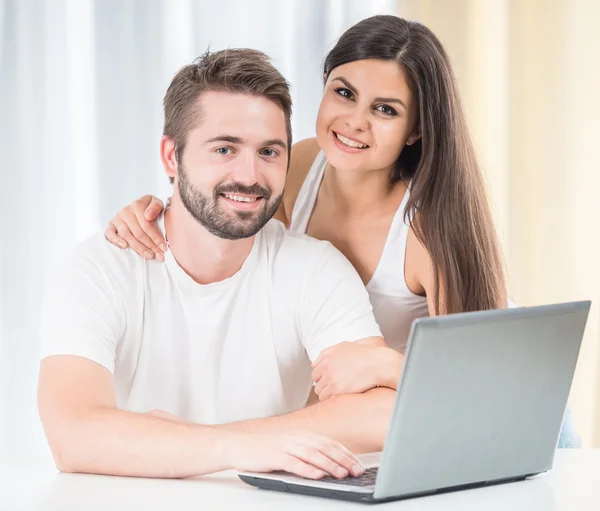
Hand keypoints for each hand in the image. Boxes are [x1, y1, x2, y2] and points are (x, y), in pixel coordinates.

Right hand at [105, 195, 165, 260]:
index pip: (147, 225)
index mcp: (137, 205)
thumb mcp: (157, 204)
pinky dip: (116, 240)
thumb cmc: (150, 208)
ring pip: (126, 235)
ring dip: (138, 247)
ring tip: (149, 255)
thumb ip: (156, 207)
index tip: (164, 247)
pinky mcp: (111, 225)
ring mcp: (117, 219)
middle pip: (138, 232)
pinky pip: (109, 234)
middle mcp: (125, 211)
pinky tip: (125, 247)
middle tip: (159, 255)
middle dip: (150, 245)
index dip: (156, 237)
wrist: (140, 206)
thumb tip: (148, 216)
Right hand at [227, 431, 363, 479]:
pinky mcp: (275, 456)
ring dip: (330, 465)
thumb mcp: (290, 446)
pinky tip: (318, 475)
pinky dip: (307, 469)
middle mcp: (297, 438)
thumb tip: (329, 464)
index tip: (358, 465)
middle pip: (325, 448)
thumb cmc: (266, 448)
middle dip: (344, 460)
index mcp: (303, 435)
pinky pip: (294, 463)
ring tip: (343, 474)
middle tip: (357, 471)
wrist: (239, 445)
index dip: (346, 454)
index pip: (330, 444)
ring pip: (313, 455)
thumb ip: (308, 452)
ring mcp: (286, 446)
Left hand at [312, 342, 402, 400]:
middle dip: (324, 387)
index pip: (315, 373)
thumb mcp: (344, 346)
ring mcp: (332, 379)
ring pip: (321, 393)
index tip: (329, 381)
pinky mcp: (338, 390)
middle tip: (335, 389)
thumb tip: (314, 364)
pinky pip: (328, 399)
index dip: (322, 378)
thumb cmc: (364, 354)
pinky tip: (342, 398)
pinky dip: (333, 400)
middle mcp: (327, 368)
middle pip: (317, 384)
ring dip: (328, 395)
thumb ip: (326, 353)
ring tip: (339, 394)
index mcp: (327, 358)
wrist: (378, 364)